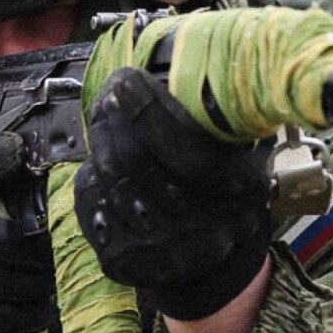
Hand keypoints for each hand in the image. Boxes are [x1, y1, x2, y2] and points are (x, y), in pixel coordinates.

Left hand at [74, 68, 272, 320]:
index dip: (145, 106)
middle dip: (111, 120)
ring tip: (107, 130)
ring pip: (106, 181)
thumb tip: (169, 66)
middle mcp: (204, 229)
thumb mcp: (242, 150)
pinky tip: (101, 168)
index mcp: (238, 190)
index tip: (126, 79)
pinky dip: (90, 180)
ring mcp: (162, 251)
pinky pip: (90, 207)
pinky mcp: (126, 262)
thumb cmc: (223, 192)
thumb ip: (216, 114)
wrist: (213, 265)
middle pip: (132, 160)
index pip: (181, 146)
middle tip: (108, 100)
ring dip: (99, 148)